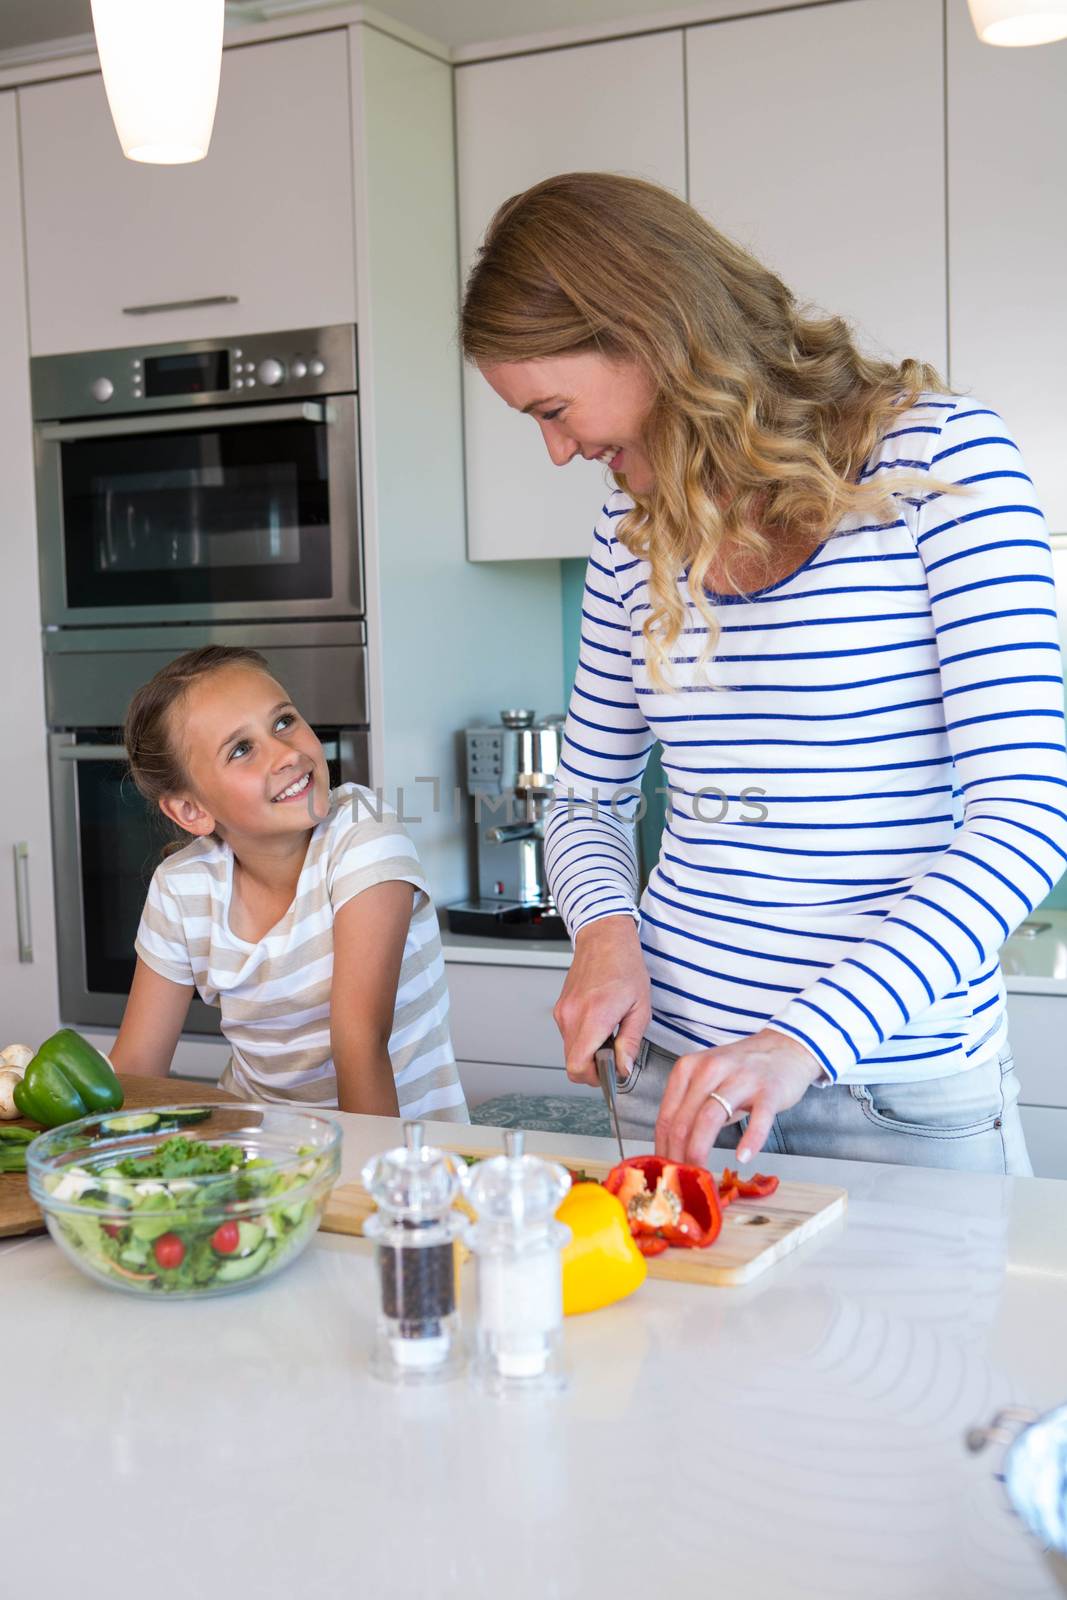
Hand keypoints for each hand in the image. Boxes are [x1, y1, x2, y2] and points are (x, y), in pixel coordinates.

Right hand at [553, 915, 649, 1086]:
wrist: (604, 938)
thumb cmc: (624, 966)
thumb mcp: (640, 1008)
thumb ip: (630, 1043)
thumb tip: (623, 1068)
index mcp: (594, 1017)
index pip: (578, 1067)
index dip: (594, 1078)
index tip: (609, 1073)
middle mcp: (572, 1016)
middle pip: (572, 1063)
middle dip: (593, 1067)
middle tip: (614, 1053)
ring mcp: (562, 1012)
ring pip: (570, 1050)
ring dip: (588, 1051)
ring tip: (608, 1032)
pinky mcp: (560, 1009)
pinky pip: (568, 1035)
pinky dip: (583, 1038)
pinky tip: (599, 1023)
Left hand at [655, 1028, 823, 1166]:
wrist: (784, 1048)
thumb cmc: (740, 1072)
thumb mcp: (707, 1081)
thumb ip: (689, 1108)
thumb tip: (671, 1150)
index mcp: (688, 1068)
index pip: (667, 1116)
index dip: (663, 1148)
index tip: (664, 1171)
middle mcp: (710, 1069)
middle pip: (684, 1120)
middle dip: (678, 1156)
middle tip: (681, 1180)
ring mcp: (741, 1078)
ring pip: (710, 1118)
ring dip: (700, 1151)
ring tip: (701, 1174)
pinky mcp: (769, 1089)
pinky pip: (758, 1119)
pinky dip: (750, 1140)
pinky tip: (743, 1157)